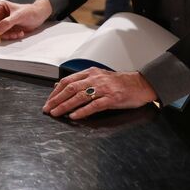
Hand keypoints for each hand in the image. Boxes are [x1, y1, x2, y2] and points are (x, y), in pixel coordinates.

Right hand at [0, 0, 51, 40]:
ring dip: (7, 36)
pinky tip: (19, 33)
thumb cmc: (30, 12)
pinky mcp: (6, 29)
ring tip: (17, 33)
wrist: (38, 16)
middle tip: (8, 35)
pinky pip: (3, 36)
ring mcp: (1, 22)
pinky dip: (10, 37)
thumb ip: (8, 22)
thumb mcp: (19, 16)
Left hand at [42, 68, 156, 119]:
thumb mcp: (98, 77)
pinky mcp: (112, 99)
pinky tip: (74, 116)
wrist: (141, 84)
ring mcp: (104, 89)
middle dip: (56, 100)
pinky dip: (82, 111)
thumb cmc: (120, 82)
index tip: (48, 101)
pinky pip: (94, 105)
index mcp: (90, 73)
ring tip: (56, 113)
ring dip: (65, 106)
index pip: (67, 81)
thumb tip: (59, 84)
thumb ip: (80, 80)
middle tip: (47, 109)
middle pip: (70, 88)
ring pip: (79, 96)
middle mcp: (95, 79)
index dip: (55, 91)